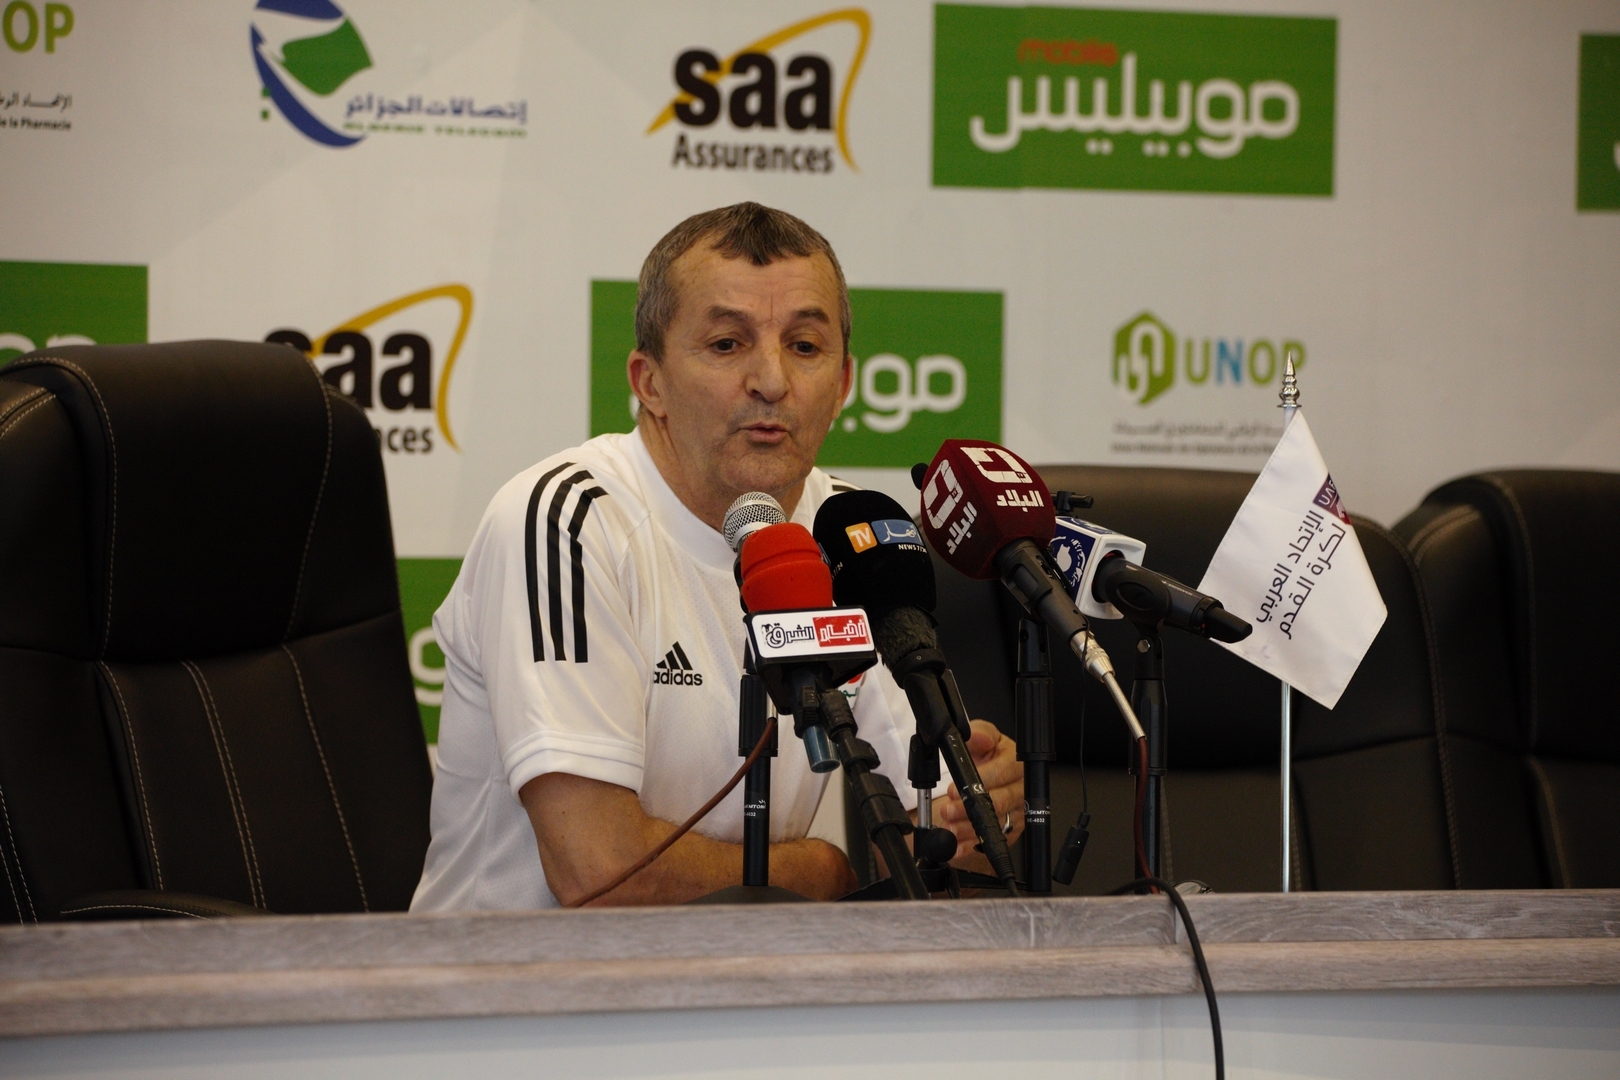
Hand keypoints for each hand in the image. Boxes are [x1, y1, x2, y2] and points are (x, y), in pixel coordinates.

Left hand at [934, 720, 1023, 861]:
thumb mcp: (984, 738)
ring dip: (969, 829)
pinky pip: (992, 841)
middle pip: (999, 802)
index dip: (979, 781)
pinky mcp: (1010, 829)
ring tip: (949, 828)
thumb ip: (980, 734)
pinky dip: (971, 846)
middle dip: (970, 809)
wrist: (990, 771)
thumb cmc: (989, 754)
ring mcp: (1017, 811)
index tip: (955, 788)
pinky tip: (957, 847)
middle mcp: (1020, 789)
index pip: (1002, 773)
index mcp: (1017, 764)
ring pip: (996, 824)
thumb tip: (975, 735)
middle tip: (949, 810)